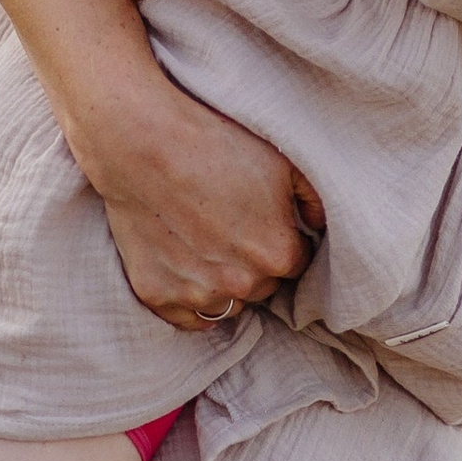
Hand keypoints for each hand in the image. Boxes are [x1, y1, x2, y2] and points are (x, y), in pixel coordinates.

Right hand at [81, 71, 318, 332]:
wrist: (143, 142)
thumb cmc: (216, 145)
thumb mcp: (282, 162)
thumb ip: (313, 200)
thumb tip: (318, 226)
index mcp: (279, 255)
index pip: (295, 265)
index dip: (280, 241)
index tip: (262, 223)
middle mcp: (242, 284)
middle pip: (262, 286)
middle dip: (253, 263)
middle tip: (229, 227)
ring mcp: (198, 293)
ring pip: (226, 302)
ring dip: (223, 282)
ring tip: (205, 243)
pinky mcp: (157, 295)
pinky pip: (186, 317)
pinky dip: (189, 299)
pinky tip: (187, 270)